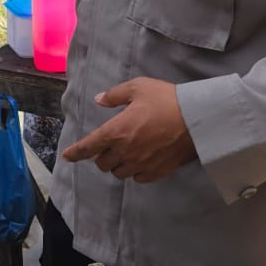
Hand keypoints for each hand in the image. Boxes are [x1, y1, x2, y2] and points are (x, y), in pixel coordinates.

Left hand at [60, 78, 196, 183]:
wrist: (198, 119)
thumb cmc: (166, 99)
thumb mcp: (139, 87)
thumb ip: (116, 95)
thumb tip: (100, 100)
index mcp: (116, 131)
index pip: (88, 146)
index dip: (75, 152)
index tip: (67, 156)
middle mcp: (125, 151)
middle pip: (102, 163)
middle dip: (101, 156)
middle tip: (109, 146)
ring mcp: (141, 164)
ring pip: (119, 173)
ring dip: (117, 165)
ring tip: (124, 154)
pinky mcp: (156, 172)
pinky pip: (137, 179)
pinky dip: (134, 172)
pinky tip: (139, 163)